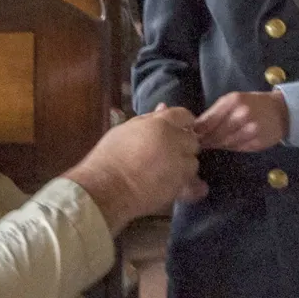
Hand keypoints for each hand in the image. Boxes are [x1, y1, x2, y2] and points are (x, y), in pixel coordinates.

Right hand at [63, 105, 205, 230]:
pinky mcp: (179, 186)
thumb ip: (148, 119)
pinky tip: (175, 185)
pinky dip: (189, 185)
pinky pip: (194, 184)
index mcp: (160, 124)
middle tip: (166, 153)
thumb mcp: (125, 130)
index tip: (174, 130)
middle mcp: (175, 142)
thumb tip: (163, 107)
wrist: (104, 190)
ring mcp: (179, 165)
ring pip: (193, 162)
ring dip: (183, 165)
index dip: (181, 123)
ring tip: (165, 171)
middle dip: (182, 145)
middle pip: (191, 139)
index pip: (184, 116)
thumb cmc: (109, 157)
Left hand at [195, 91, 289, 150]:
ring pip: (225, 143)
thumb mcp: (234, 100)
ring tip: (210, 144)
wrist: (281, 111)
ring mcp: (250, 130)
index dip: (197, 130)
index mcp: (233, 101)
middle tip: (196, 144)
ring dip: (216, 145)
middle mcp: (242, 114)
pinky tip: (227, 145)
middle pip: (215, 134)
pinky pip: (236, 148)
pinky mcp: (257, 142)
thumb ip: (216, 113)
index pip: (208, 120)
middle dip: (205, 140)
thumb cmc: (253, 103)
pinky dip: (229, 147)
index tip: (189, 135)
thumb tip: (195, 128)